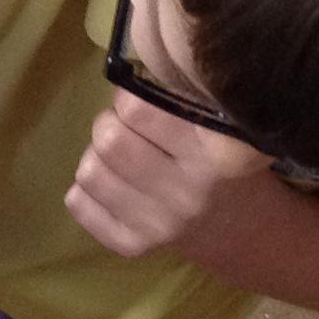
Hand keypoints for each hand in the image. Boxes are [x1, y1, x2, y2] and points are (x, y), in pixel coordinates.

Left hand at [66, 94, 274, 259]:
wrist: (240, 230)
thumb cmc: (225, 163)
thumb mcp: (223, 126)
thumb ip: (186, 99)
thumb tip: (129, 71)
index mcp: (217, 154)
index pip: (140, 109)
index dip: (127, 96)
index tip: (135, 96)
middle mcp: (189, 193)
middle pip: (109, 141)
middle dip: (108, 123)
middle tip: (123, 125)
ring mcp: (159, 225)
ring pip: (89, 171)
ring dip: (95, 155)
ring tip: (119, 155)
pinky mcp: (134, 247)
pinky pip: (78, 204)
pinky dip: (86, 188)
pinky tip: (113, 184)